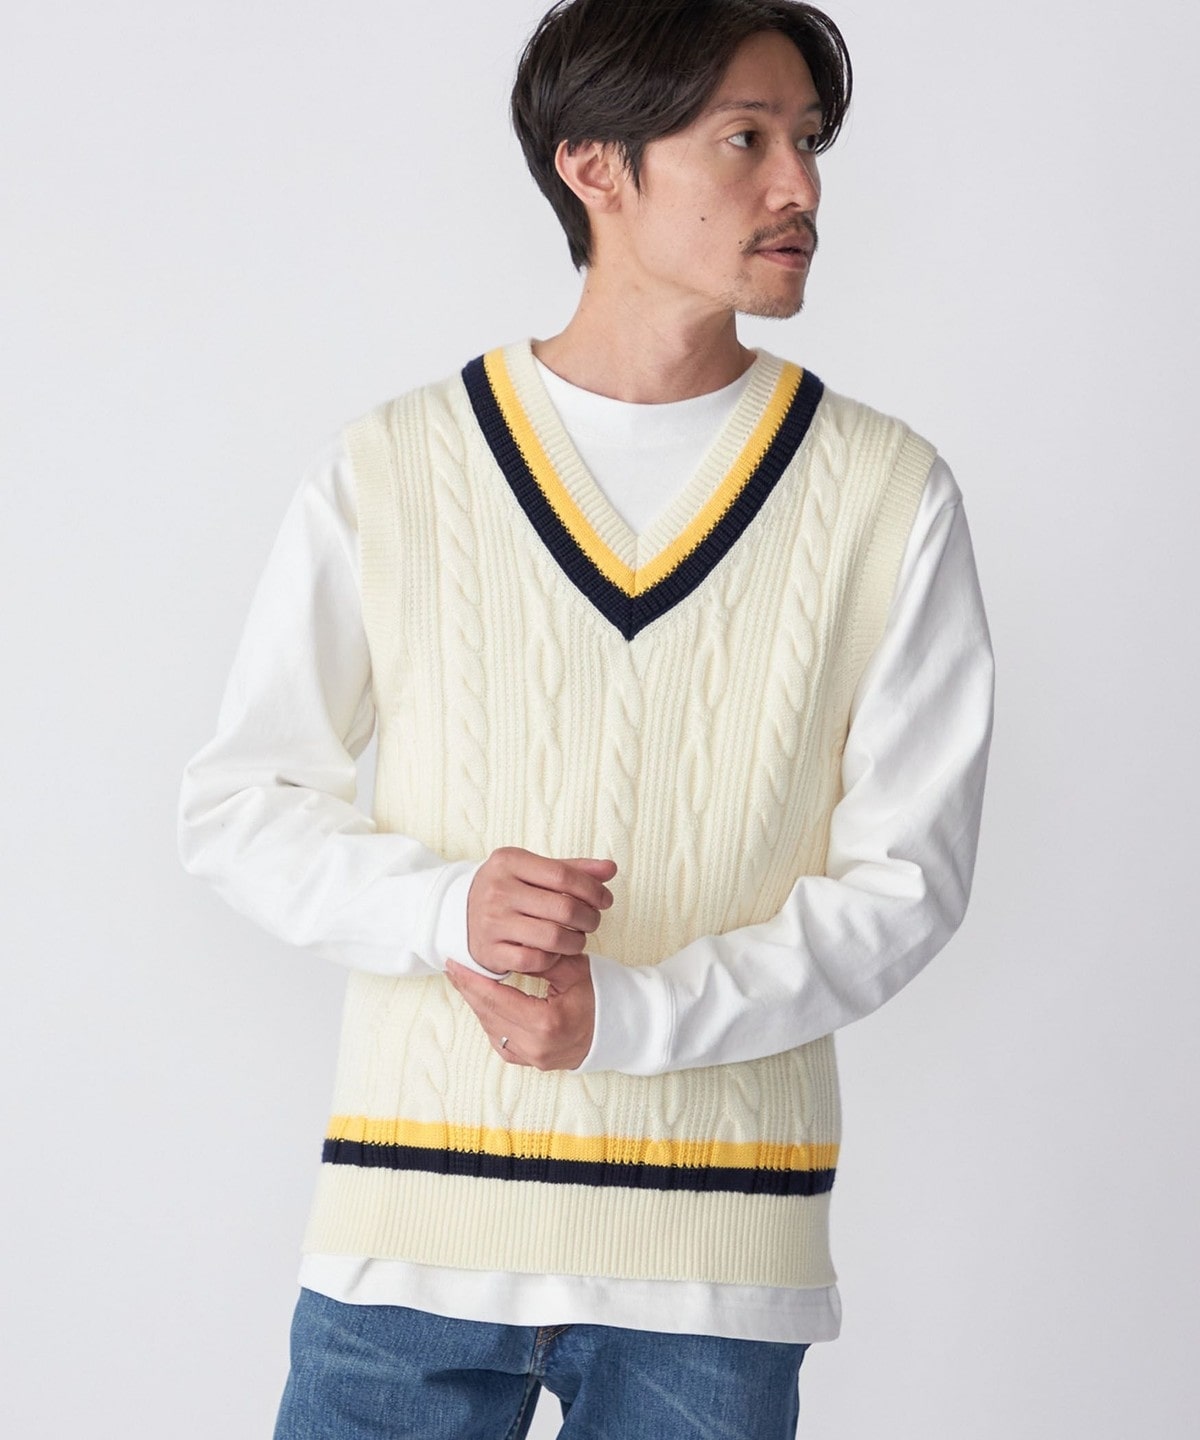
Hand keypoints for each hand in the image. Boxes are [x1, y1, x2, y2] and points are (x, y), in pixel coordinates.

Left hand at [445, 953, 594, 1070]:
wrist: (625, 1026)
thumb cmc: (603, 994)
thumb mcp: (574, 968)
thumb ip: (540, 958)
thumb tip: (507, 945)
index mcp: (546, 1024)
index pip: (495, 999)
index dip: (471, 980)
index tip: (453, 962)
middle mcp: (536, 1047)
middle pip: (488, 1014)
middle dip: (468, 990)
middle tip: (452, 967)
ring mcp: (535, 1059)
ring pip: (491, 1029)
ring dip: (477, 1004)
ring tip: (465, 981)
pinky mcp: (535, 1062)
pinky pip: (502, 1041)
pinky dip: (491, 1020)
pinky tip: (485, 1002)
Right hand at [466, 847, 616, 975]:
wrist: (460, 913)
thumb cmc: (509, 888)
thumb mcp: (534, 870)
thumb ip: (572, 869)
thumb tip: (610, 868)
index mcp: (508, 861)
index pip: (564, 875)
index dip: (592, 889)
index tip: (605, 900)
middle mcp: (497, 889)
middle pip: (563, 908)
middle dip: (589, 918)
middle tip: (593, 922)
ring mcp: (491, 922)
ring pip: (553, 937)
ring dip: (576, 942)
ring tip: (578, 939)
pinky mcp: (489, 951)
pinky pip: (534, 960)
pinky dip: (552, 959)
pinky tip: (555, 953)